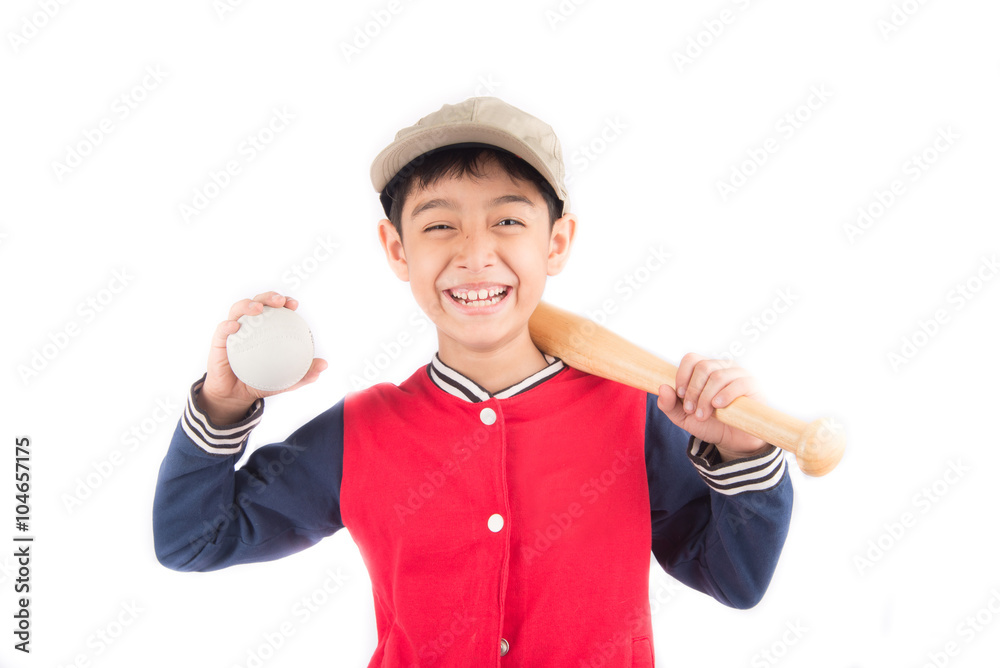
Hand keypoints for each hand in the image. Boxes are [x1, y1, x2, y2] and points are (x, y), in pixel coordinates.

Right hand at [199, 291, 327, 423]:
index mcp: (265, 329)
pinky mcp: (218, 341)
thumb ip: (304, 374)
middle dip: (269, 296)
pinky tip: (235, 327)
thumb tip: (324, 365)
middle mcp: (249, 325)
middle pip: (258, 302)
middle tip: (279, 301)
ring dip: (248, 304)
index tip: (294, 304)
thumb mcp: (285, 381)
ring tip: (258, 309)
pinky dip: (228, 326)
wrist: (235, 396)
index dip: (285, 302)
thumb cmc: (260, 383)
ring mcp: (233, 331)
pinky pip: (222, 330)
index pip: (276, 310)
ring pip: (238, 310)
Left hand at [656, 353, 770, 461]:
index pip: (691, 359)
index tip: (680, 396)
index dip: (682, 376)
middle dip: (693, 391)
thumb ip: (669, 404)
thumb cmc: (709, 424)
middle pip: (703, 367)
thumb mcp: (683, 417)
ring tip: (703, 415)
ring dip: (706, 398)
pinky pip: (738, 383)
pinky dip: (725, 395)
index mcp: (705, 369)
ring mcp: (738, 374)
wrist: (732, 440)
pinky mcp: (752, 385)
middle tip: (691, 410)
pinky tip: (718, 406)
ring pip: (718, 376)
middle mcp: (722, 367)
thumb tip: (662, 388)